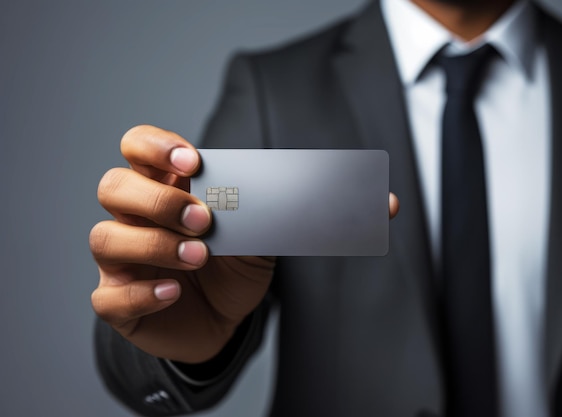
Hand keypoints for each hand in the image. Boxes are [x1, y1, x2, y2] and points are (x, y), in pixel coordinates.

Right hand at [90, 125, 399, 363]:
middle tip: (205, 219)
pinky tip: (174, 293)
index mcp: (171, 186)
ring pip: (106, 237)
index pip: (139, 146)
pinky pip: (109, 296)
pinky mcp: (120, 300)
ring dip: (156, 245)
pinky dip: (143, 292)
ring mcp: (124, 259)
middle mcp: (139, 216)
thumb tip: (387, 204)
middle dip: (158, 200)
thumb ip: (312, 210)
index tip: (194, 161)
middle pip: (115, 186)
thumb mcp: (271, 232)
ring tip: (199, 257)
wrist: (223, 319)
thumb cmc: (237, 266)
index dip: (156, 146)